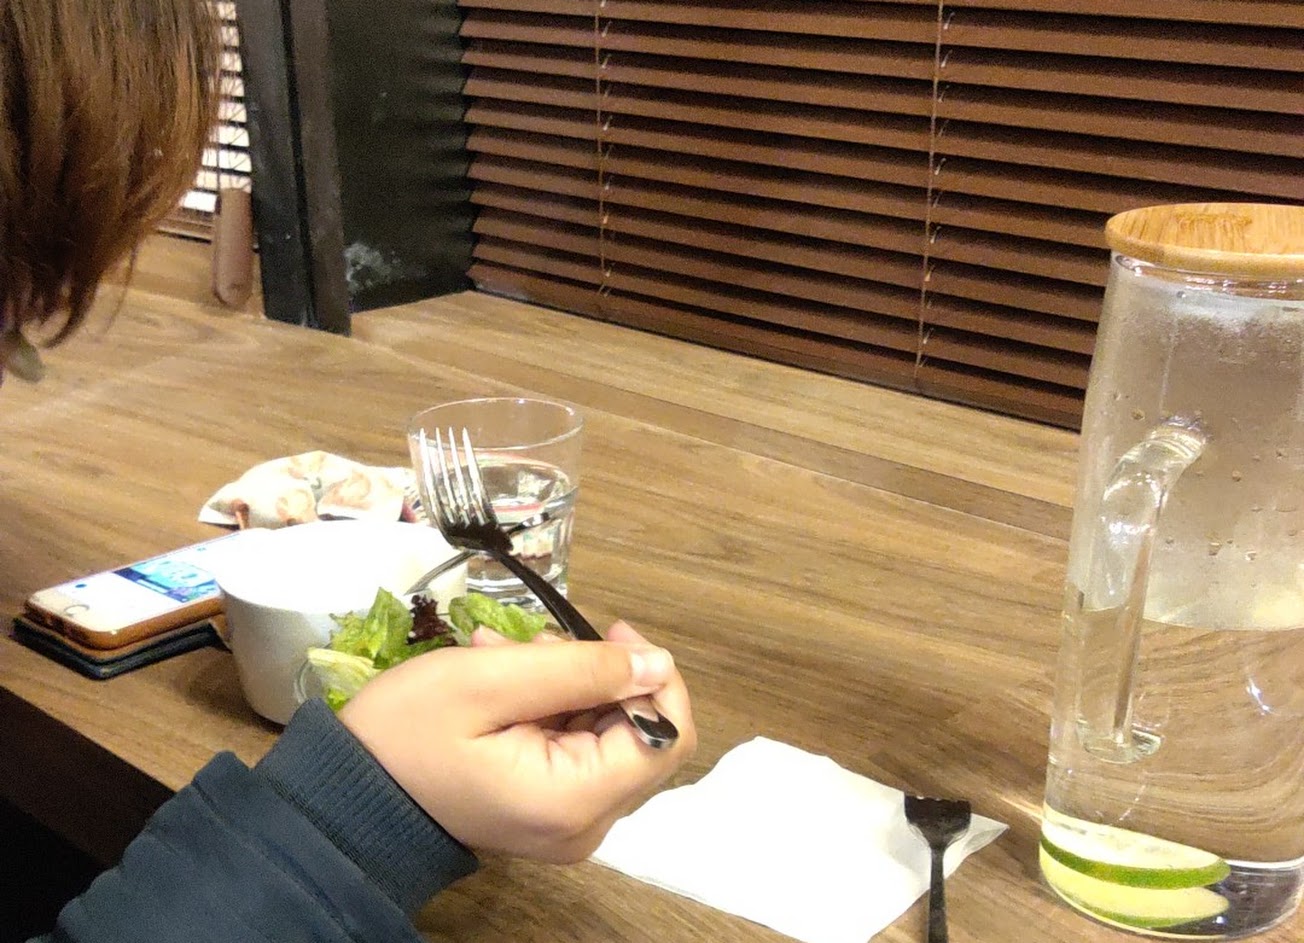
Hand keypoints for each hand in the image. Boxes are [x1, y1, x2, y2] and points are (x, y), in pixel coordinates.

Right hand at [339, 620, 695, 862]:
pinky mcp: (549, 812)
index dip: (655, 677)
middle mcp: (585, 824)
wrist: (347, 794)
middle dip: (600, 676)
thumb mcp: (490, 680)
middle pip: (643, 735)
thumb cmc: (407, 732)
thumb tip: (657, 662)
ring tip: (505, 657)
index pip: (667, 737)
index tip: (612, 631)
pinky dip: (553, 706)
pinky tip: (506, 679)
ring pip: (610, 735)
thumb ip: (582, 669)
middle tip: (535, 644)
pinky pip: (578, 749)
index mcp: (575, 800)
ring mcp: (567, 823)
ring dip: (571, 684)